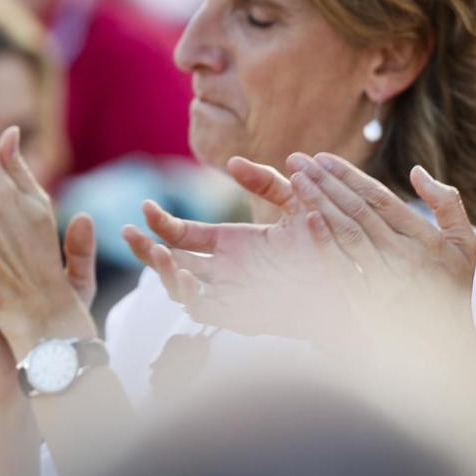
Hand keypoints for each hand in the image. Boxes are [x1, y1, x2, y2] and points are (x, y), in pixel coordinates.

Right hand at [121, 156, 358, 345]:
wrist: (350, 285)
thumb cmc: (327, 247)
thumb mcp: (299, 205)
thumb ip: (268, 183)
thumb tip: (232, 162)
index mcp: (233, 244)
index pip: (184, 234)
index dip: (160, 223)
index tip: (144, 206)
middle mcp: (225, 269)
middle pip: (171, 260)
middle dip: (146, 248)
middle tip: (124, 230)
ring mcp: (229, 292)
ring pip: (179, 285)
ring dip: (163, 269)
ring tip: (157, 250)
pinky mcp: (238, 314)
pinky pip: (202, 308)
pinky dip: (188, 292)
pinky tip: (183, 273)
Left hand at [286, 152, 475, 338]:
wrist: (448, 351)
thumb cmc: (455, 292)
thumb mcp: (466, 245)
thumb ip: (449, 203)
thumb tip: (417, 172)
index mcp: (425, 238)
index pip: (380, 198)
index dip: (349, 176)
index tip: (323, 160)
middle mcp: (406, 256)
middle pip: (358, 209)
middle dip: (325, 182)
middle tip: (298, 160)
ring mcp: (387, 280)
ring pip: (347, 231)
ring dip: (319, 203)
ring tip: (296, 181)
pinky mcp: (368, 304)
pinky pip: (342, 267)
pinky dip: (325, 242)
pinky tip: (307, 219)